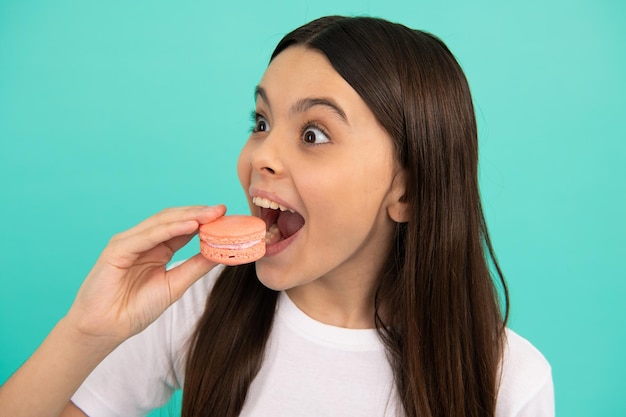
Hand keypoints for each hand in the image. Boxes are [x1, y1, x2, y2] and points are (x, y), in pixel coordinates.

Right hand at [65, 205, 225, 344]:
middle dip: (199, 213)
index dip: (204, 221)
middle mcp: (143, 241)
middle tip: (222, 210)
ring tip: (211, 214)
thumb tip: (221, 253)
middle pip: (174, 219)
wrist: (106, 329)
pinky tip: (190, 226)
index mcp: (157, 248)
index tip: (227, 218)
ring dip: (188, 216)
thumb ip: (195, 267)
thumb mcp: (175, 285)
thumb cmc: (135, 309)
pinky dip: (169, 229)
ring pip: (162, 222)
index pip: (183, 227)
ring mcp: (129, 242)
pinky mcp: (117, 249)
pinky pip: (147, 236)